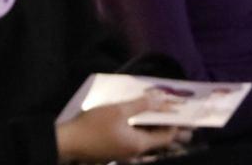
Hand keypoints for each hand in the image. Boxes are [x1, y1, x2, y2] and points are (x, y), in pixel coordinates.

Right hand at [55, 95, 190, 162]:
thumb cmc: (94, 126)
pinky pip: (135, 142)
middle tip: (180, 117)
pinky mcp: (115, 151)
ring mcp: (124, 154)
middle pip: (158, 142)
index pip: (166, 137)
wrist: (68, 142)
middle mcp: (135, 153)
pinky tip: (138, 121)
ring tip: (160, 115)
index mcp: (139, 145)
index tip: (183, 113)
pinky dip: (142, 131)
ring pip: (147, 142)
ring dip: (155, 129)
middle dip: (170, 130)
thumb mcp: (119, 110)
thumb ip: (141, 104)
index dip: (176, 125)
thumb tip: (161, 98)